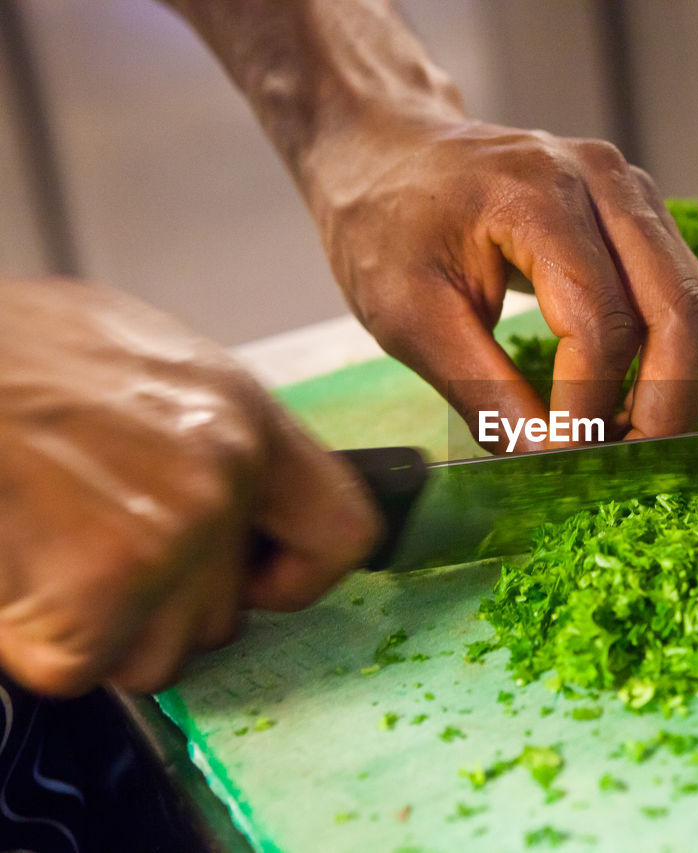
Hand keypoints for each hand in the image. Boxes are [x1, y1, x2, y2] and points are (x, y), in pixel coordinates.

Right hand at [0, 279, 379, 695]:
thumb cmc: (18, 351)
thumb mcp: (149, 359)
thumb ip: (209, 436)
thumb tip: (240, 503)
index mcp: (245, 419)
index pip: (343, 532)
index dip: (297, 574)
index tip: (254, 579)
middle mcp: (222, 483)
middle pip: (225, 616)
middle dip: (164, 606)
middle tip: (96, 548)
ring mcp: (162, 543)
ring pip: (157, 656)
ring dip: (102, 631)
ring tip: (49, 552)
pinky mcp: (90, 597)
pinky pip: (81, 668)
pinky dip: (37, 642)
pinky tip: (14, 575)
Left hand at [301, 117, 697, 450]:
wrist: (387, 152)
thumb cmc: (382, 224)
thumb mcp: (408, 316)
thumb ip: (482, 390)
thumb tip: (548, 460)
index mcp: (538, 194)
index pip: (600, 323)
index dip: (589, 407)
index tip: (562, 462)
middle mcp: (603, 180)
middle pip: (681, 313)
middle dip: (665, 408)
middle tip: (628, 470)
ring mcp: (631, 191)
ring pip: (696, 307)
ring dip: (675, 387)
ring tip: (624, 441)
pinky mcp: (640, 213)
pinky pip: (681, 296)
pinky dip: (668, 359)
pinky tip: (626, 400)